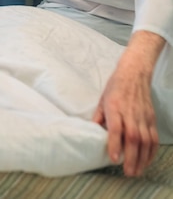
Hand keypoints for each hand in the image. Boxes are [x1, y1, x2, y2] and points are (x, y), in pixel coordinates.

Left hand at [92, 36, 160, 175]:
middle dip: (131, 157)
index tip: (114, 158)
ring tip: (136, 171)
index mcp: (115, 107)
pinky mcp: (151, 118)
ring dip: (142, 158)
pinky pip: (154, 138)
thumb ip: (98, 117)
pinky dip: (151, 151)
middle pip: (133, 138)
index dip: (115, 144)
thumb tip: (92, 133)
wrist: (134, 73)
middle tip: (127, 172)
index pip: (116, 128)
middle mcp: (130, 113)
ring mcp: (143, 116)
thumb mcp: (102, 100)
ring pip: (145, 141)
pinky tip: (146, 160)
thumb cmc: (116, 86)